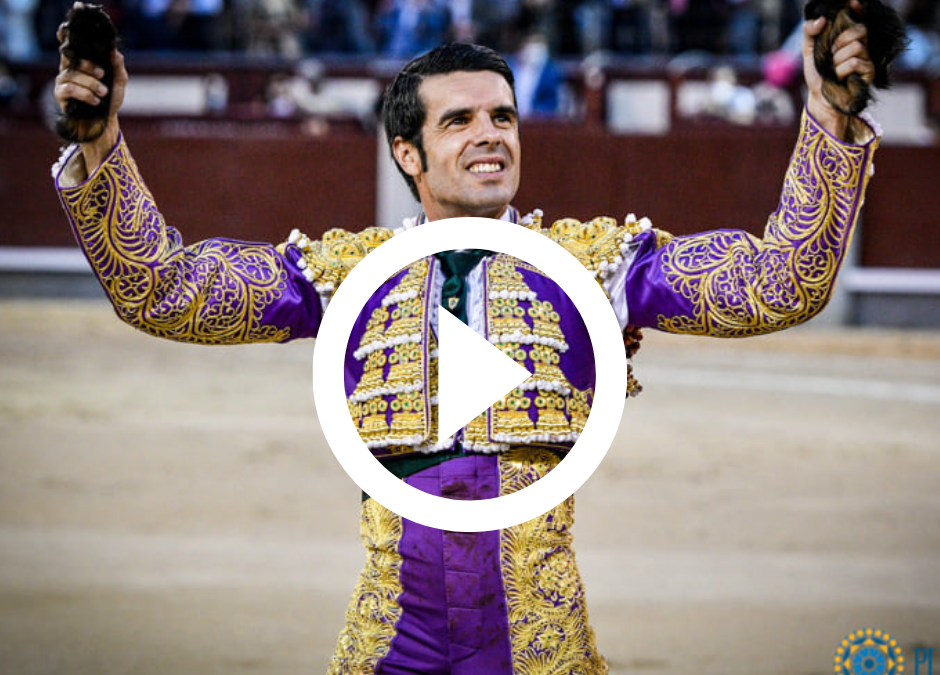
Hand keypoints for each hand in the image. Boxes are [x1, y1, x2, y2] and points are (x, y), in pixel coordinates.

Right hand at [53, 2, 127, 168]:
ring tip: (103, 93)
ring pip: (72, 75)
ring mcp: (63, 81)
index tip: (67, 28)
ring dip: (91, 84)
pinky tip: (95, 100)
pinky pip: (69, 89)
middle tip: (102, 74)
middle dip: (88, 65)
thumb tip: (116, 53)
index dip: (67, 36)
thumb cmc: (110, 101)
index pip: (71, 46)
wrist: (105, 123)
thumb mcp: (118, 83)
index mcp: (82, 63)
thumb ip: (118, 67)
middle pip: (71, 58)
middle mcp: (69, 69)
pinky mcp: (61, 95)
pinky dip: (85, 94)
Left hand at [802, 0, 874, 138]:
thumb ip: (810, 32)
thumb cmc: (817, 74)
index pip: (858, 17)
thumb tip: (822, 19)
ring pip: (855, 47)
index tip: (853, 3)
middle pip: (859, 29)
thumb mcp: (809, 50)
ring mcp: (867, 57)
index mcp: (848, 36)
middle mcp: (860, 44)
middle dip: (840, 41)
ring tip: (834, 70)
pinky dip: (842, 71)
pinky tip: (840, 78)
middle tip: (831, 54)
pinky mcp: (869, 71)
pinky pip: (854, 63)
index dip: (857, 8)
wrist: (820, 97)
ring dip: (838, 61)